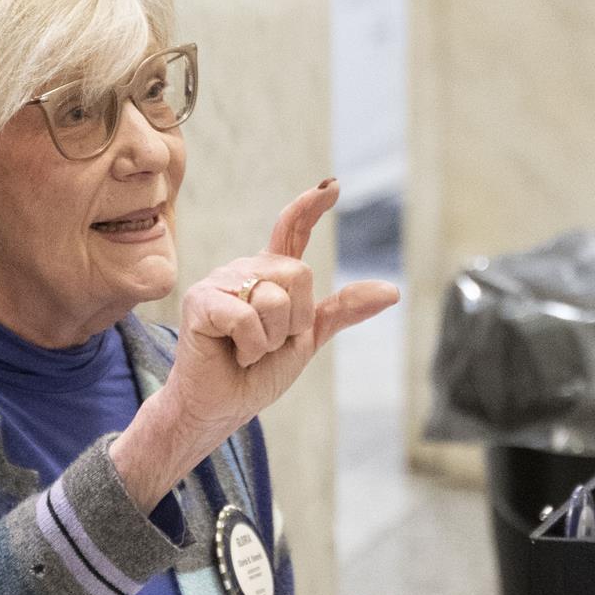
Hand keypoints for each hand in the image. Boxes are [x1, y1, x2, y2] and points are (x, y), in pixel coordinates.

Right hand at [111, 181, 397, 508]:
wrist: (220, 407)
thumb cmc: (256, 374)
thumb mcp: (306, 339)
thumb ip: (342, 310)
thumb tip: (393, 291)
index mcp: (269, 275)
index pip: (292, 230)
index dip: (311, 206)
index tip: (333, 187)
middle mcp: (245, 269)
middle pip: (298, 275)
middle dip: (292, 322)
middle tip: (265, 343)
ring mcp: (220, 281)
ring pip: (275, 299)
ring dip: (269, 339)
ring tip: (245, 349)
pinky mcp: (201, 301)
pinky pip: (248, 318)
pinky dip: (250, 348)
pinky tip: (232, 353)